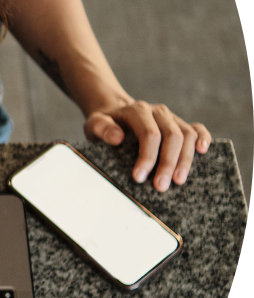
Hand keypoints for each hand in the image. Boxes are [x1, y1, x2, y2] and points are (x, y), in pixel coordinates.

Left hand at [84, 100, 211, 190]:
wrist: (114, 110)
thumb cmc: (104, 122)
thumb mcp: (94, 124)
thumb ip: (101, 128)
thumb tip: (117, 137)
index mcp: (137, 111)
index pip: (149, 134)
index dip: (147, 157)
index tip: (139, 177)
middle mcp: (158, 112)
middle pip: (172, 136)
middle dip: (168, 163)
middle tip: (161, 186)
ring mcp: (171, 117)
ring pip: (187, 135)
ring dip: (185, 159)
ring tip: (178, 181)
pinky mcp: (179, 124)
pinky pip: (197, 129)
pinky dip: (203, 138)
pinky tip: (203, 152)